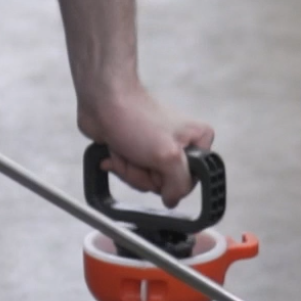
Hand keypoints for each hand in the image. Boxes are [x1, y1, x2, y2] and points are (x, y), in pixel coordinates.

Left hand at [78, 85, 215, 207]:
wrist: (103, 100)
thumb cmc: (135, 118)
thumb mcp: (168, 157)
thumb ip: (179, 184)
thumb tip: (173, 200)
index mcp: (198, 141)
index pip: (190, 182)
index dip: (169, 180)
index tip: (158, 164)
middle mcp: (180, 145)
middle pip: (165, 184)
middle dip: (144, 174)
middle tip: (138, 154)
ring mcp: (158, 149)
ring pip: (145, 181)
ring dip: (129, 169)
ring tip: (126, 149)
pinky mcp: (138, 151)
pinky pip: (131, 173)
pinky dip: (120, 164)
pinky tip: (116, 150)